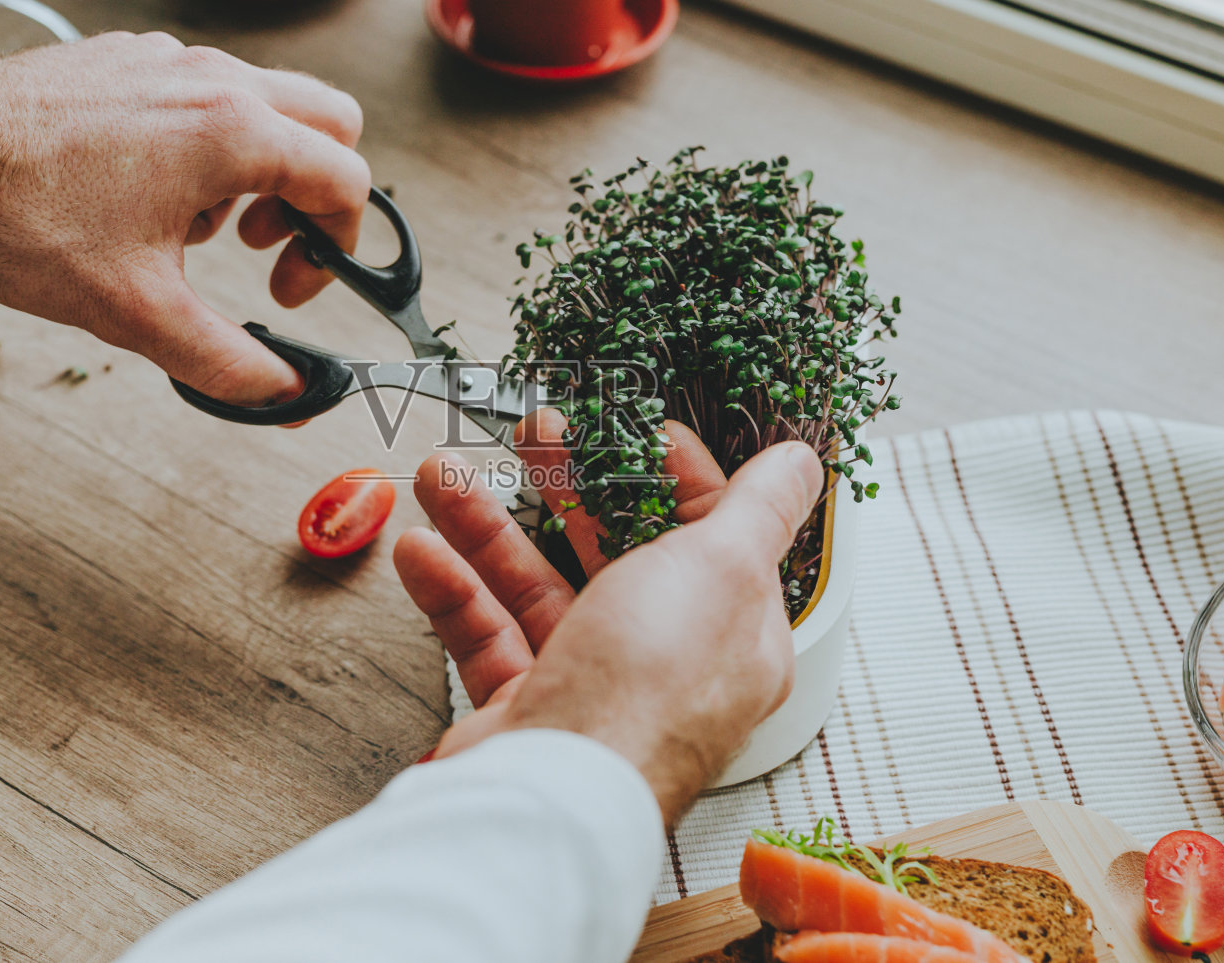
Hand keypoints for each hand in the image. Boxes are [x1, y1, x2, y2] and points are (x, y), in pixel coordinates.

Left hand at [0, 31, 369, 404]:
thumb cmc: (20, 222)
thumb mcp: (136, 313)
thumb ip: (227, 361)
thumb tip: (285, 395)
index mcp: (233, 134)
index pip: (346, 180)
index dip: (337, 248)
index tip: (289, 290)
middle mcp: (211, 80)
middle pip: (328, 122)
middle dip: (315, 192)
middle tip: (268, 244)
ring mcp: (167, 57)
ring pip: (266, 102)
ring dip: (259, 167)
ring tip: (194, 223)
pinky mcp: (125, 55)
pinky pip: (203, 89)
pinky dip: (205, 139)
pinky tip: (146, 190)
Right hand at [393, 409, 823, 822]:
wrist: (553, 795)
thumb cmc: (647, 692)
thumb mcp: (723, 568)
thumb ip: (760, 508)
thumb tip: (800, 463)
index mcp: (733, 632)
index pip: (711, 534)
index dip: (671, 472)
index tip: (631, 428)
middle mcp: (666, 663)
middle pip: (617, 553)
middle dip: (568, 485)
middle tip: (534, 435)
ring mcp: (594, 687)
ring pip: (537, 586)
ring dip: (486, 526)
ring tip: (444, 475)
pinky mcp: (529, 709)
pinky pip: (487, 634)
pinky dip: (453, 589)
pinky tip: (423, 550)